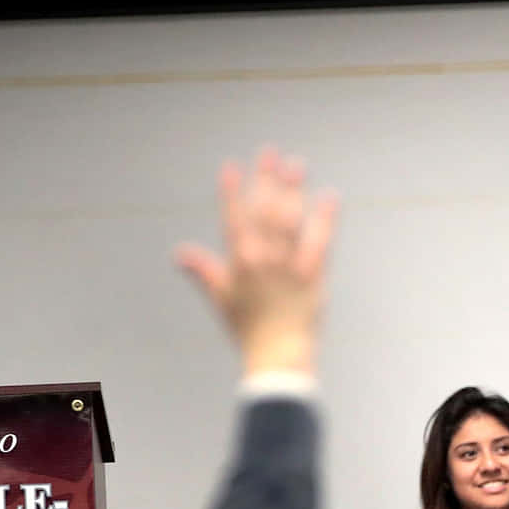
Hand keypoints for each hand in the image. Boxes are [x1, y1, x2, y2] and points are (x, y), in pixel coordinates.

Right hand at [175, 148, 338, 378]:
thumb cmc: (248, 329)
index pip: (233, 219)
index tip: (231, 167)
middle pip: (263, 211)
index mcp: (239, 263)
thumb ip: (202, 270)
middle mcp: (263, 259)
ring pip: (289, 219)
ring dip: (293, 189)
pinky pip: (320, 240)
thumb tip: (179, 253)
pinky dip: (325, 218)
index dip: (231, 192)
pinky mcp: (313, 275)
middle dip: (266, 179)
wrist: (278, 355)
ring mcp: (288, 266)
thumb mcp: (221, 298)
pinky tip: (329, 197)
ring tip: (296, 164)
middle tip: (270, 152)